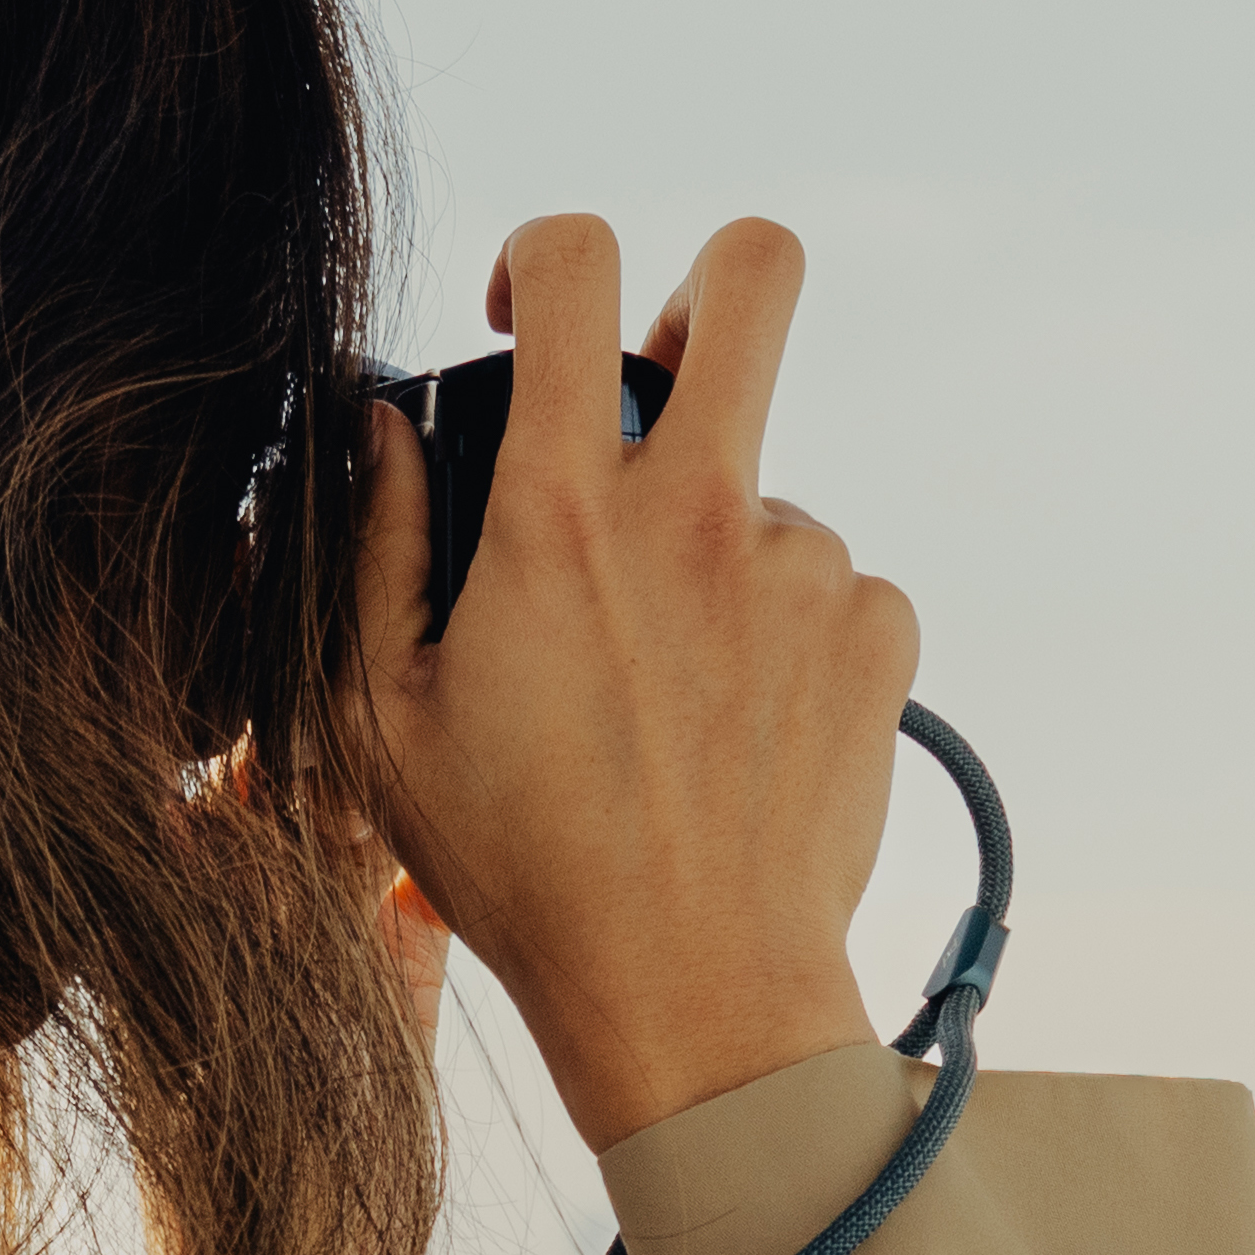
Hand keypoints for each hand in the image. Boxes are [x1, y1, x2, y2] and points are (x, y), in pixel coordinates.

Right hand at [345, 216, 907, 1151]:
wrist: (693, 1000)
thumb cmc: (520, 872)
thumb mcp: (385, 718)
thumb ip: (375, 546)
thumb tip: (378, 430)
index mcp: (564, 512)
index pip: (579, 264)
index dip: (547, 254)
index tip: (531, 315)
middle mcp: (703, 512)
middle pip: (758, 271)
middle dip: (711, 285)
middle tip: (670, 374)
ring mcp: (808, 568)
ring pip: (769, 486)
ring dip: (719, 549)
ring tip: (667, 691)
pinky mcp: (879, 632)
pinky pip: (829, 584)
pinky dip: (784, 634)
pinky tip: (734, 730)